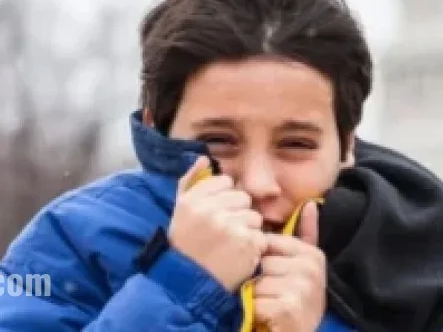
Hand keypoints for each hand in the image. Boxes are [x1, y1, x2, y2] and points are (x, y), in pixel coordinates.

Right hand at [168, 156, 265, 291]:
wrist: (188, 284)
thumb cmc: (186, 246)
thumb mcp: (180, 212)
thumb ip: (190, 182)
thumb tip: (203, 158)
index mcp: (192, 200)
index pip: (225, 182)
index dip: (224, 198)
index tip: (216, 215)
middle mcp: (209, 210)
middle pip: (243, 198)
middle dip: (238, 213)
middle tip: (225, 233)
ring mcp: (229, 227)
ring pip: (255, 217)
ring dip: (248, 231)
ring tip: (231, 246)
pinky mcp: (246, 244)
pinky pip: (262, 237)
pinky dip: (254, 248)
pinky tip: (239, 256)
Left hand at [253, 201, 325, 331]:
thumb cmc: (297, 298)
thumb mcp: (303, 265)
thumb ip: (306, 233)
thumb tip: (312, 203)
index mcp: (312, 254)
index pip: (270, 242)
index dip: (262, 258)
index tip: (270, 273)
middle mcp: (311, 268)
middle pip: (262, 261)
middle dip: (259, 278)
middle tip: (270, 292)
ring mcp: (302, 288)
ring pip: (257, 281)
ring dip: (256, 296)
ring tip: (269, 303)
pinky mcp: (290, 308)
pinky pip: (257, 301)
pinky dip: (256, 310)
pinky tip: (268, 315)